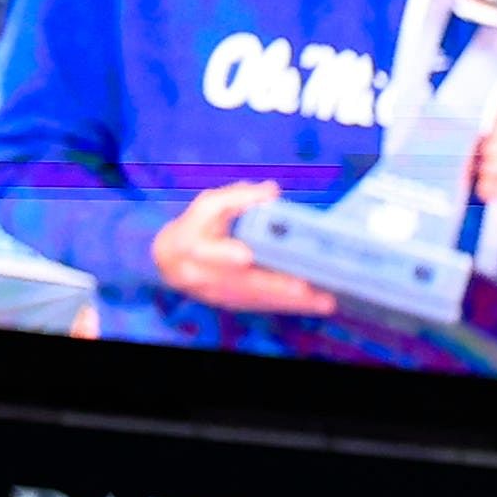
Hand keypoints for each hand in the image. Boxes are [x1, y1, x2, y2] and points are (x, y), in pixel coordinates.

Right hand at [144, 181, 335, 315]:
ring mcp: (219, 294)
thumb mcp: (208, 205)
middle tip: (304, 287)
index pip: (208, 251)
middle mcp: (203, 276)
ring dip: (291, 302)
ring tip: (323, 301)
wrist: (172, 263)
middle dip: (275, 286)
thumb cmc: (195, 228)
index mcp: (192, 246)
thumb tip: (271, 191)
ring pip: (257, 299)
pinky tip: (314, 304)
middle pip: (242, 282)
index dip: (225, 254)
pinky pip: (263, 306)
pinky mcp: (234, 304)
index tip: (245, 256)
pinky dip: (289, 306)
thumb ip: (238, 197)